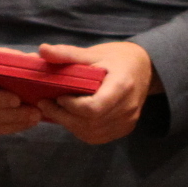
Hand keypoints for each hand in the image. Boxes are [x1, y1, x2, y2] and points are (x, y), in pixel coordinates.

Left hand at [31, 42, 154, 145]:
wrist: (144, 68)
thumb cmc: (116, 58)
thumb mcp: (93, 52)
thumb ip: (68, 54)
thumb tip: (42, 50)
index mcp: (122, 85)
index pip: (94, 108)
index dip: (72, 106)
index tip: (58, 95)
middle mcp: (128, 107)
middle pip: (90, 123)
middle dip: (64, 116)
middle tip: (46, 104)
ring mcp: (128, 121)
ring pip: (91, 133)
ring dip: (69, 124)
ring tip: (56, 110)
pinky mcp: (125, 128)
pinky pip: (98, 137)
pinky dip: (80, 130)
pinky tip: (72, 118)